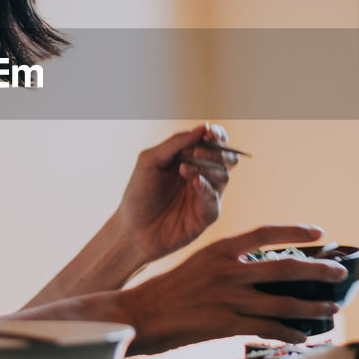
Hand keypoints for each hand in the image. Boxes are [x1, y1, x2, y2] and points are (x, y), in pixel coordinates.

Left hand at [114, 123, 240, 265]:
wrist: (132, 230)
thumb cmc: (139, 194)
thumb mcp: (150, 161)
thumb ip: (175, 144)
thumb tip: (202, 128)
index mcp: (189, 158)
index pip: (212, 142)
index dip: (216, 135)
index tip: (210, 132)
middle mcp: (202, 174)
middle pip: (226, 158)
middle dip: (217, 151)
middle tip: (198, 152)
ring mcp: (206, 195)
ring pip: (224, 175)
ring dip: (208, 168)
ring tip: (185, 169)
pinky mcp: (206, 215)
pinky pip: (215, 200)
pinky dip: (207, 189)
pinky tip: (195, 182)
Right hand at [117, 224, 347, 354]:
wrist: (141, 314)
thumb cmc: (168, 291)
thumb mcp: (198, 265)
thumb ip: (227, 265)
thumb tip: (258, 271)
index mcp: (220, 249)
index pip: (265, 233)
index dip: (295, 231)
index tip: (319, 232)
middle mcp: (228, 270)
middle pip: (284, 267)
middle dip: (318, 271)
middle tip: (339, 273)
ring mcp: (228, 297)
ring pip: (283, 302)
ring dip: (312, 306)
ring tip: (332, 309)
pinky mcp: (226, 324)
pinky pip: (267, 328)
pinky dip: (289, 332)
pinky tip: (302, 336)